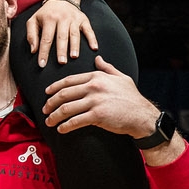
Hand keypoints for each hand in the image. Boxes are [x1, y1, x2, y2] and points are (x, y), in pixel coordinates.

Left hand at [27, 0, 98, 67]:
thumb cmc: (45, 14)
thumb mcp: (33, 20)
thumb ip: (31, 35)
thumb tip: (33, 50)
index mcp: (49, 19)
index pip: (46, 39)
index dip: (44, 52)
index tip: (42, 64)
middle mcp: (62, 19)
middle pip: (61, 37)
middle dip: (61, 50)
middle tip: (61, 62)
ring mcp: (74, 19)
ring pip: (75, 34)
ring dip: (75, 46)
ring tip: (74, 57)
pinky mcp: (84, 20)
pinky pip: (89, 30)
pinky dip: (92, 39)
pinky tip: (94, 48)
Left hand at [41, 56, 157, 136]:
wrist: (143, 116)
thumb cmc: (132, 98)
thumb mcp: (121, 78)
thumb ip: (107, 68)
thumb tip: (97, 58)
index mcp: (97, 77)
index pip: (69, 81)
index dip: (54, 87)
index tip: (46, 93)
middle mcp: (94, 87)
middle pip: (63, 94)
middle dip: (50, 103)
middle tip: (44, 109)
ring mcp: (95, 101)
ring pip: (66, 109)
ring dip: (54, 116)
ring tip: (49, 121)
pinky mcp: (97, 116)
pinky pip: (75, 121)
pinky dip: (65, 126)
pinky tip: (61, 129)